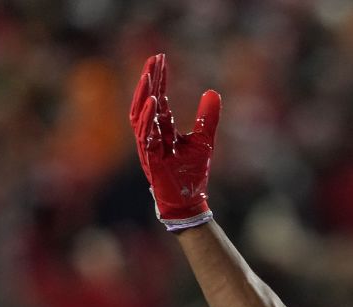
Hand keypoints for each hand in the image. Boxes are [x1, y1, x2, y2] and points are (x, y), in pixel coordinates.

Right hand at [129, 54, 220, 229]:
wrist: (189, 201)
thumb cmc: (192, 174)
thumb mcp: (204, 140)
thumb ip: (206, 117)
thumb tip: (212, 92)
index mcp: (162, 129)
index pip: (158, 99)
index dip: (159, 79)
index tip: (161, 59)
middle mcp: (151, 135)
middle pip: (146, 102)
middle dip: (149, 80)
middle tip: (154, 59)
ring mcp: (148, 146)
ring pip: (139, 115)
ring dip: (144, 95)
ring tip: (149, 75)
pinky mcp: (149, 157)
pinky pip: (145, 134)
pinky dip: (149, 117)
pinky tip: (154, 101)